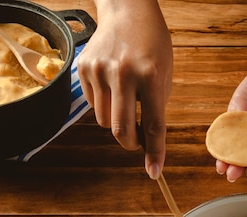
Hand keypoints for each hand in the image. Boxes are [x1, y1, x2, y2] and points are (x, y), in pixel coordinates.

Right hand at [78, 0, 172, 178]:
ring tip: (126, 102)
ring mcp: (99, 70)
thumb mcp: (163, 74)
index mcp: (149, 75)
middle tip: (137, 143)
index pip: (153, 124)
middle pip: (121, 130)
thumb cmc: (152, 44)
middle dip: (131, 143)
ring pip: (104, 121)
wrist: (127, 10)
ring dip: (116, 122)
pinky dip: (104, 105)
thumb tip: (147, 142)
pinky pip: (92, 104)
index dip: (155, 152)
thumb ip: (156, 107)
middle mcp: (122, 73)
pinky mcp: (83, 68)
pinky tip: (112, 86)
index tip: (154, 171)